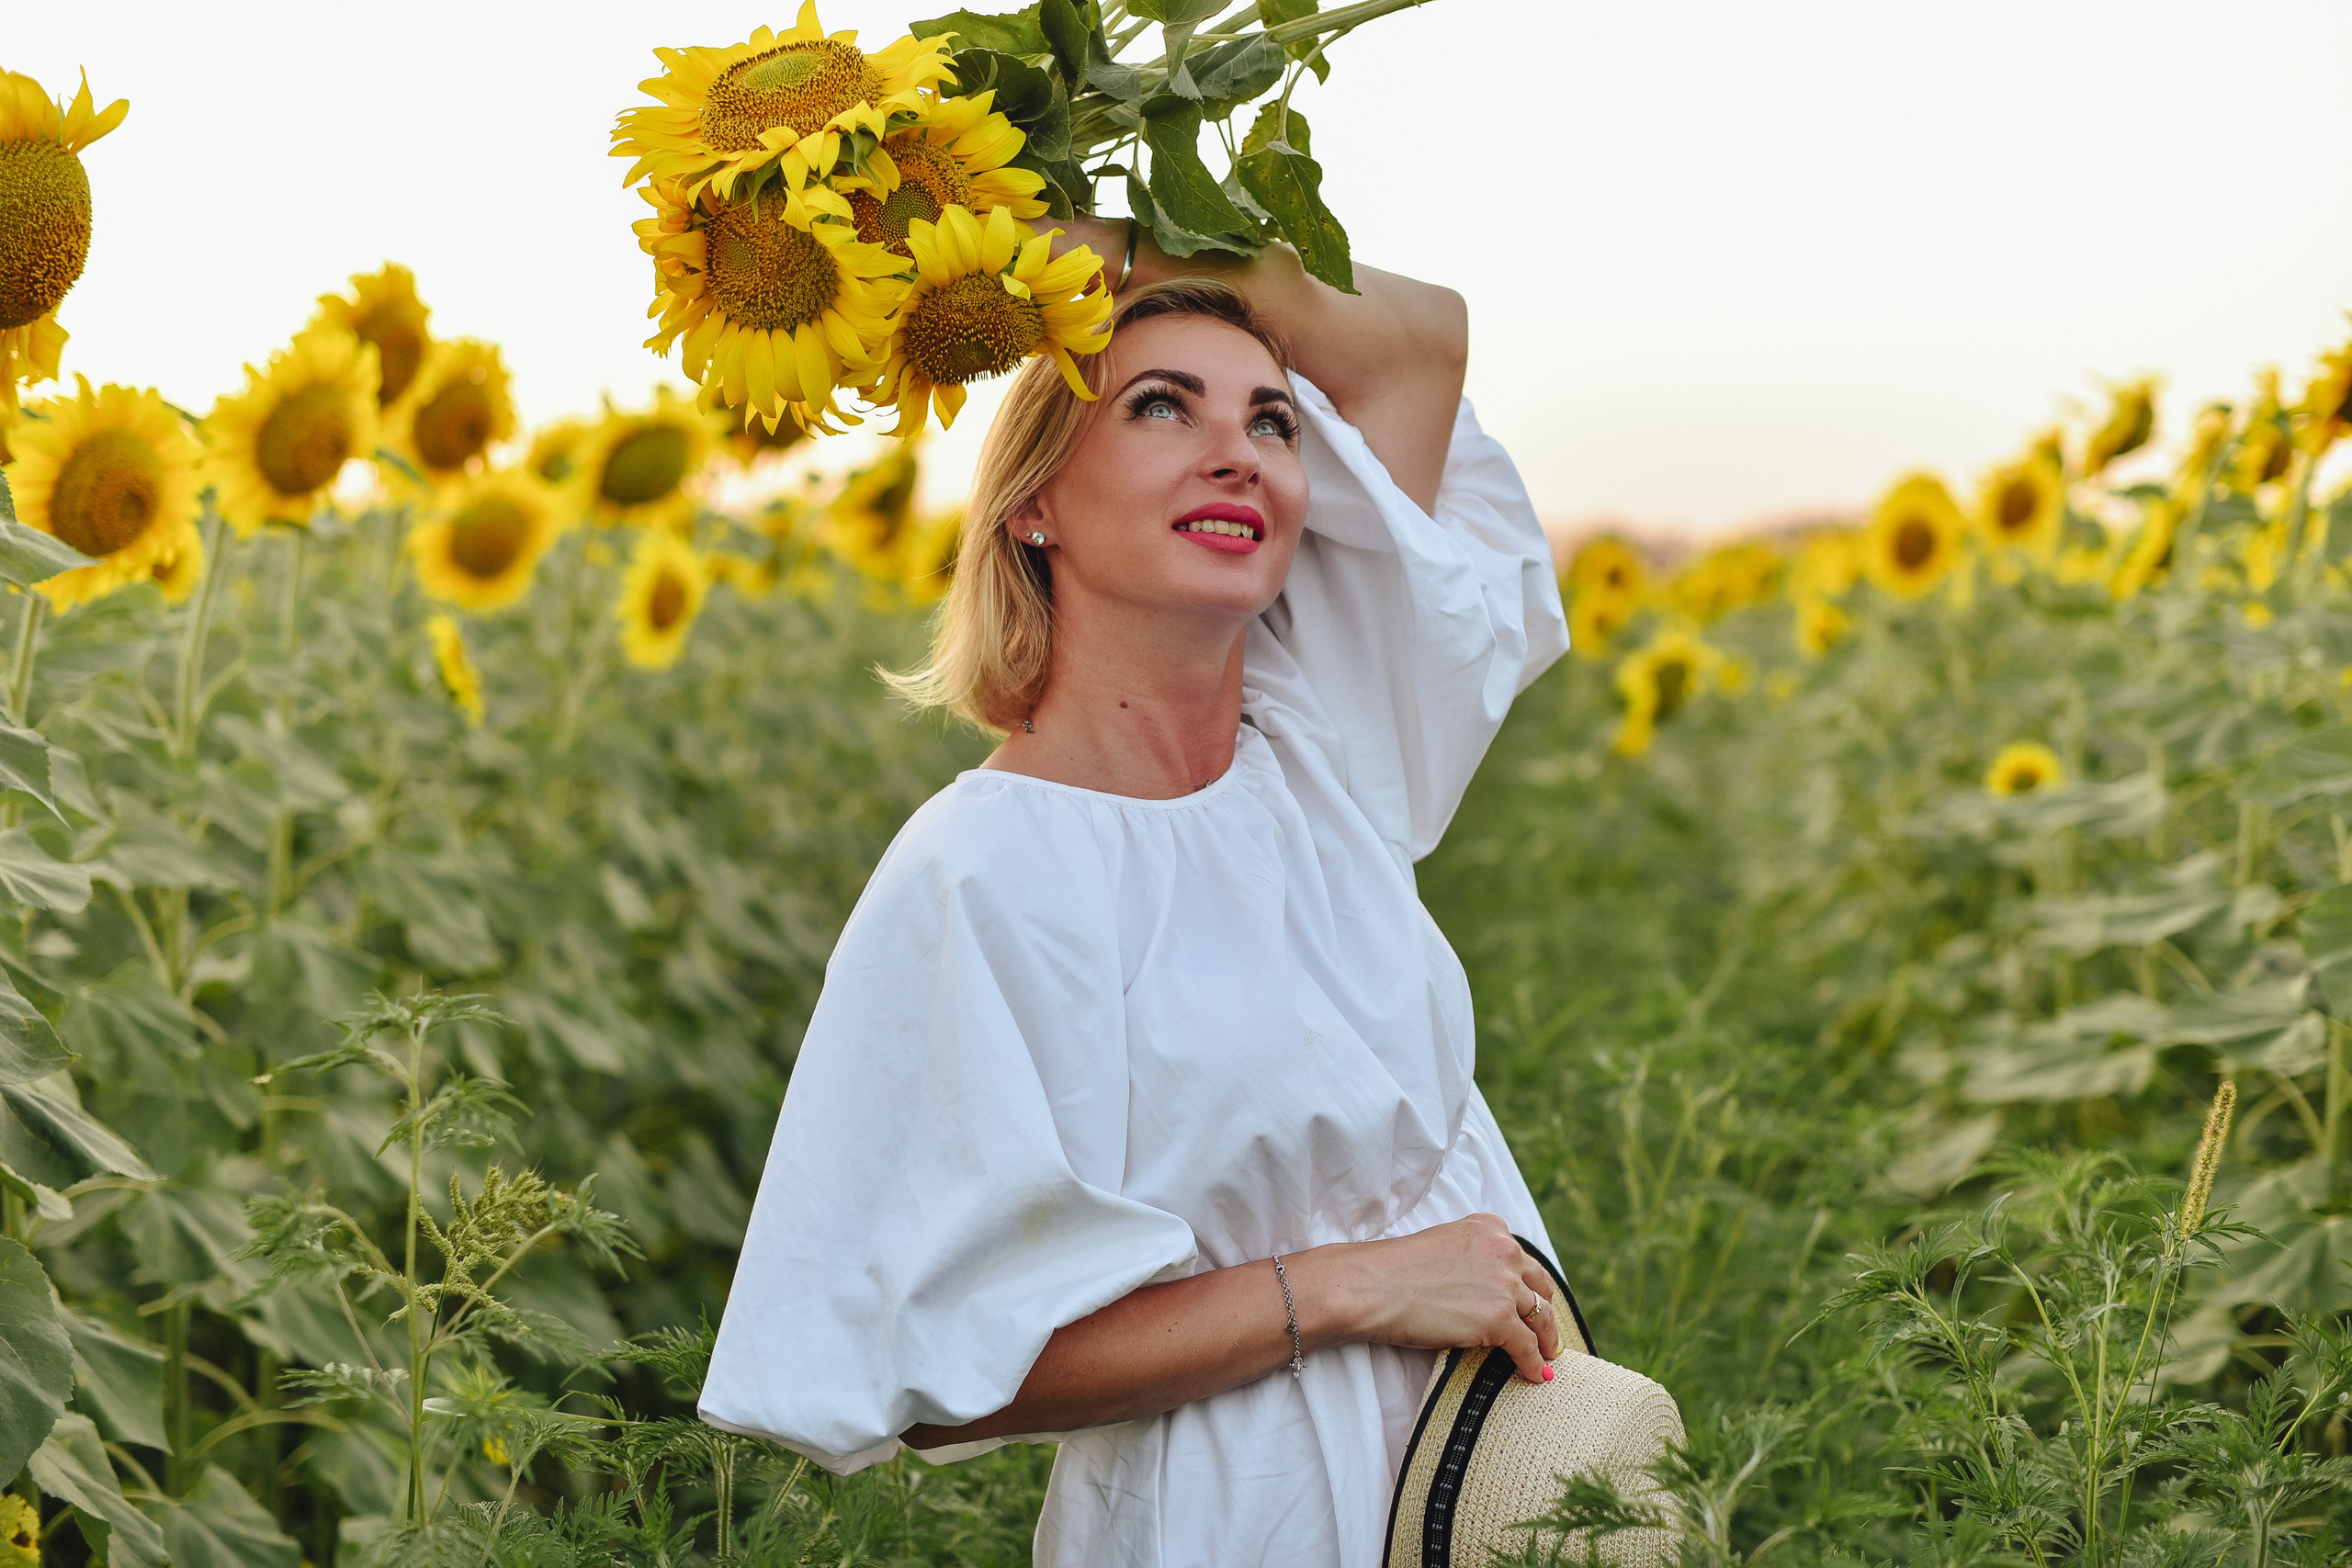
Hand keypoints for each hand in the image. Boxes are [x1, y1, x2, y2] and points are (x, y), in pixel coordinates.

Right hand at [1289, 1213, 1562, 1382]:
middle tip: (1547, 1333)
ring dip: (1547, 1340)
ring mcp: (1504, 1284)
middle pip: (1540, 1286)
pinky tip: (1536, 1374)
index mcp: (1489, 1227)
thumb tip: (1484, 1291)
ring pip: (1541, 1317)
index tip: (1532, 1301)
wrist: (1372, 1286)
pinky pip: (1528, 1346)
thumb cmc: (1394, 1271)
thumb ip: (1471, 1258)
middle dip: (1545, 1311)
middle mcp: (1504, 1249)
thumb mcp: (1444, 1246)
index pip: (1522, 1259)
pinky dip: (1535, 1363)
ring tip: (1547, 1356)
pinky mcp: (1499, 1318)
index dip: (1529, 1285)